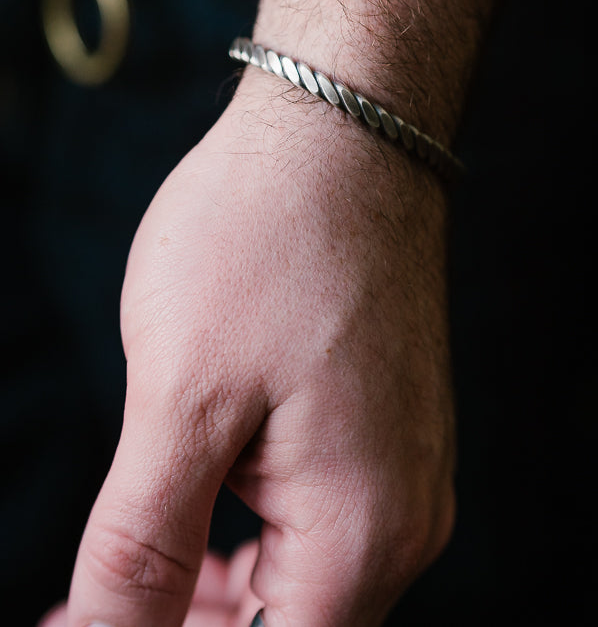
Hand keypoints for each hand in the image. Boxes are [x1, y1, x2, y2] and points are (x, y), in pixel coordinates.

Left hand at [50, 71, 454, 626]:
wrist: (341, 134)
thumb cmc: (265, 241)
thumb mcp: (179, 398)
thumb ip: (142, 545)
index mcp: (364, 531)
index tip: (77, 626)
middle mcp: (405, 516)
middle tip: (79, 610)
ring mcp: (404, 467)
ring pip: (298, 580)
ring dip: (209, 592)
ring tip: (123, 572)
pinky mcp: (386, 424)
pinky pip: (318, 520)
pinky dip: (244, 536)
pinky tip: (191, 510)